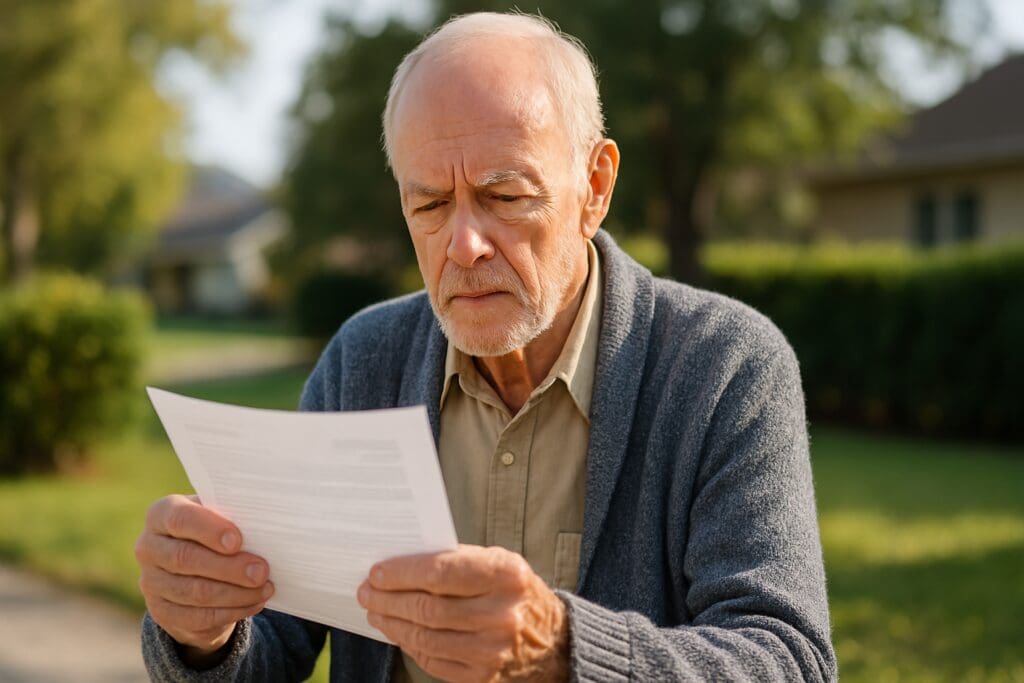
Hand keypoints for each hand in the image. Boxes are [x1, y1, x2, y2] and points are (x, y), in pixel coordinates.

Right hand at [134, 494, 273, 662]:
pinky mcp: (162, 612)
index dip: (209, 530)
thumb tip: (262, 525)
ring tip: (265, 588)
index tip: (238, 541)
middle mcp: (149, 547)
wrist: (196, 567)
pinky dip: (232, 611)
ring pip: (194, 592)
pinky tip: (255, 602)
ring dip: (235, 592)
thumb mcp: (220, 516)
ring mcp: (151, 582)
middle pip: (185, 558)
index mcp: (161, 514)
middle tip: (261, 571)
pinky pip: (198, 617)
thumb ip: (233, 516)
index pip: (179, 519)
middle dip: (229, 567)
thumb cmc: (215, 531)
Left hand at [356, 544, 568, 681]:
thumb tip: (401, 564)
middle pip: (427, 607)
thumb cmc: (516, 593)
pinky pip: (432, 660)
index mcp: (506, 575)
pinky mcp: (482, 676)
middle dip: (388, 599)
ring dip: (392, 623)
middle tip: (367, 592)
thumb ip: (457, 560)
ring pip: (424, 636)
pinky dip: (409, 644)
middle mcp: (501, 614)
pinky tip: (399, 631)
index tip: (377, 572)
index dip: (401, 573)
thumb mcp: (499, 563)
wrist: (553, 641)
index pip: (440, 572)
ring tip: (376, 611)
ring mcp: (492, 650)